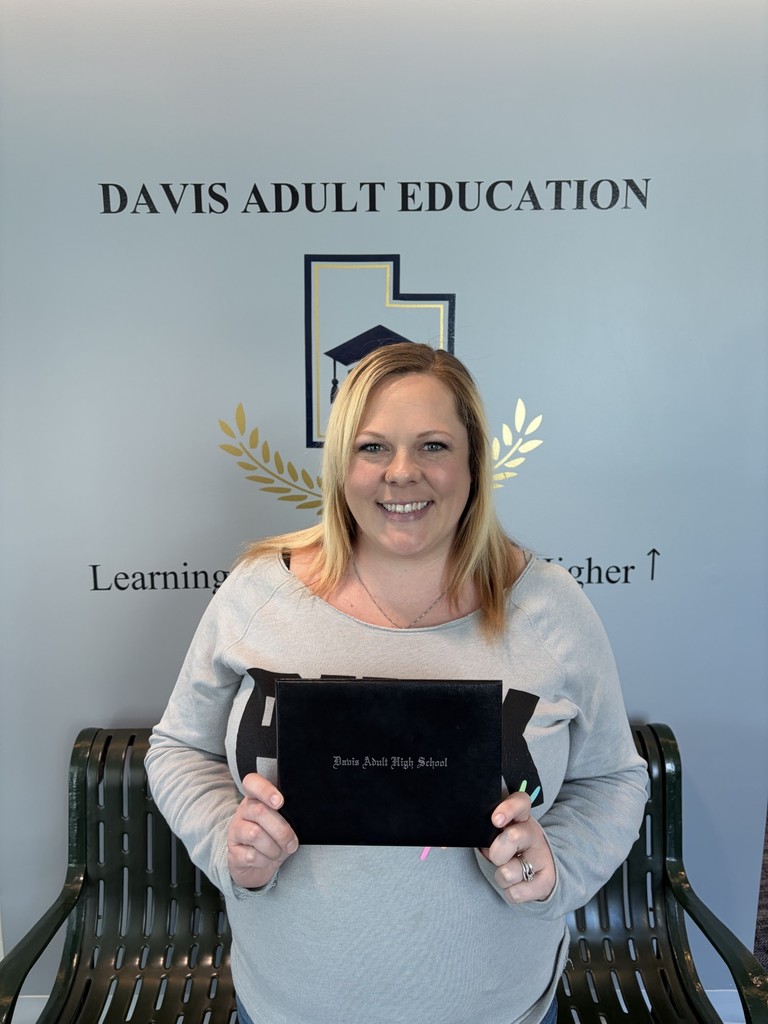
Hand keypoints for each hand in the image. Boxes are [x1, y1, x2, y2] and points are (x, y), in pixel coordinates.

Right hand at [227, 773, 298, 889]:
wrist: (258, 867)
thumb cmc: (274, 839)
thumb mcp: (283, 824)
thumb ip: (288, 815)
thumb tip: (301, 815)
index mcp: (256, 798)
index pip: (252, 782)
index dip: (265, 790)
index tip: (280, 802)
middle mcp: (243, 811)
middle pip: (259, 811)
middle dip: (281, 830)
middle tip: (292, 843)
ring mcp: (235, 831)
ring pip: (255, 834)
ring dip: (273, 848)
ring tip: (278, 853)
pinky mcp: (232, 853)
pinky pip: (250, 856)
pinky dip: (264, 861)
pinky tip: (265, 860)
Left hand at [480, 791, 554, 902]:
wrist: (537, 871)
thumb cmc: (507, 847)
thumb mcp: (495, 834)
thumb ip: (477, 832)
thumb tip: (444, 845)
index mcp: (519, 817)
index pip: (521, 802)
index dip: (509, 808)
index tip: (495, 819)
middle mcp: (532, 834)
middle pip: (513, 837)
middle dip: (496, 852)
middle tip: (495, 856)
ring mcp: (541, 856)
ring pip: (512, 870)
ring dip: (500, 876)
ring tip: (505, 871)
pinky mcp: (546, 880)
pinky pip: (517, 893)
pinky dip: (509, 892)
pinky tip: (514, 885)